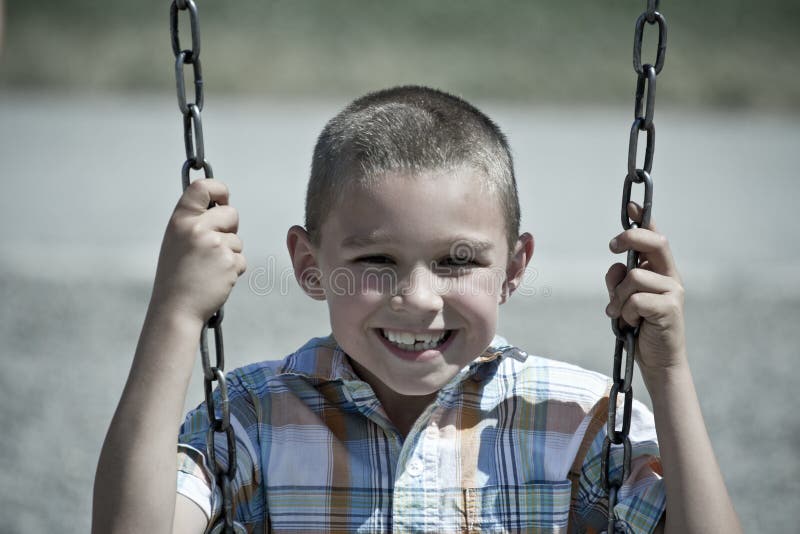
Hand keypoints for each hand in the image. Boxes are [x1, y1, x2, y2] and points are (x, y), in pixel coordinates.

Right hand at [151, 179, 245, 324]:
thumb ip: (196, 222)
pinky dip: (233, 270)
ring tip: (208, 269)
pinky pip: (241, 259)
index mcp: (181, 220)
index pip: (202, 187)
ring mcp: (215, 245)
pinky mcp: (230, 262)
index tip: (222, 199)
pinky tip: (216, 279)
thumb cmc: (176, 276)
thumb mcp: (177, 241)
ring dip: (229, 254)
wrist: (176, 308)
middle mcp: (197, 228)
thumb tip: (222, 207)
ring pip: (237, 240)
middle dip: (230, 227)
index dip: (218, 189)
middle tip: (215, 245)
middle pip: (231, 213)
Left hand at [605, 202, 685, 380]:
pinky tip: (631, 324)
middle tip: (612, 245)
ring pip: (634, 276)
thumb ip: (618, 282)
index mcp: (660, 271)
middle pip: (654, 243)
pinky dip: (625, 312)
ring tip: (620, 314)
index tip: (631, 206)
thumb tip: (615, 266)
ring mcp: (673, 292)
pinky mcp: (670, 309)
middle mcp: (670, 277)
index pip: (654, 238)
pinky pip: (635, 300)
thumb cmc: (640, 328)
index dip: (644, 219)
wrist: (658, 362)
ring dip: (618, 296)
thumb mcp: (623, 300)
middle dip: (630, 238)